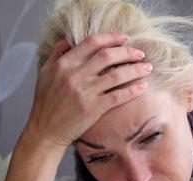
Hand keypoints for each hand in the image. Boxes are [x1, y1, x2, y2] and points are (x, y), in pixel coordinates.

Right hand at [24, 32, 150, 150]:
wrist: (45, 130)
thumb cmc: (46, 102)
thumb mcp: (45, 72)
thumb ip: (58, 53)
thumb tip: (71, 38)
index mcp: (64, 63)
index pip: (92, 43)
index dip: (111, 38)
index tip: (125, 38)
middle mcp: (75, 75)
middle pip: (107, 56)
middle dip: (128, 52)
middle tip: (140, 54)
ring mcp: (85, 92)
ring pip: (116, 75)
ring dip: (135, 70)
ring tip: (147, 68)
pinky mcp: (93, 109)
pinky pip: (118, 96)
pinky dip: (132, 90)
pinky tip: (142, 87)